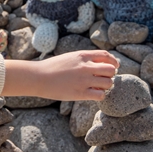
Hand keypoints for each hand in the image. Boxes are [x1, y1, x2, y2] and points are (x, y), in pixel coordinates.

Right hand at [2, 50, 118, 100]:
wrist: (38, 77)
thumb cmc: (52, 67)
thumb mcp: (69, 57)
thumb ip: (84, 59)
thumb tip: (99, 64)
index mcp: (82, 56)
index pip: (106, 55)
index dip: (113, 61)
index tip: (114, 66)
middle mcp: (85, 67)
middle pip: (111, 70)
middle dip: (110, 75)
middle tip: (103, 78)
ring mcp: (84, 80)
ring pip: (109, 83)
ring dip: (105, 86)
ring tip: (97, 87)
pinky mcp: (81, 93)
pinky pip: (101, 95)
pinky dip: (100, 95)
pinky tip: (92, 94)